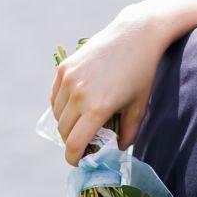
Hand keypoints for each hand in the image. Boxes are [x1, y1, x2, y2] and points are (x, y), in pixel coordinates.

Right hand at [49, 7, 169, 162]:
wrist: (134, 35)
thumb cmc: (141, 72)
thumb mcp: (139, 107)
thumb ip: (128, 133)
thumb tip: (116, 149)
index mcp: (98, 108)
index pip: (75, 144)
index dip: (74, 158)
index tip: (78, 161)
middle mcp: (79, 95)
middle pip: (64, 131)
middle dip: (73, 141)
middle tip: (86, 142)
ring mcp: (68, 79)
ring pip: (57, 114)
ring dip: (66, 124)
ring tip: (82, 123)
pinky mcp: (63, 68)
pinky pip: (55, 97)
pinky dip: (61, 106)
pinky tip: (75, 106)